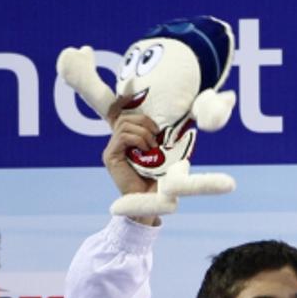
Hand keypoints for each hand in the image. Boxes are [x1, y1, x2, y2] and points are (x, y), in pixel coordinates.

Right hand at [102, 104, 158, 222]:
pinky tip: (147, 150)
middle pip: (124, 117)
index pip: (120, 115)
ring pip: (124, 124)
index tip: (133, 96)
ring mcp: (112, 149)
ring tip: (153, 145)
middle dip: (144, 121)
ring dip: (143, 131)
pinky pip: (123, 136)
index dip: (125, 103)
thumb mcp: (165, 156)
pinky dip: (138, 139)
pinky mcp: (110, 156)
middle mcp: (117, 143)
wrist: (151, 202)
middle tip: (156, 135)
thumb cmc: (159, 181)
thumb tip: (186, 127)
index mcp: (128, 141)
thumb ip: (165, 141)